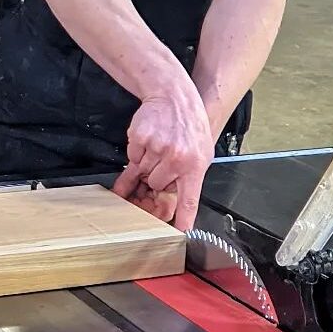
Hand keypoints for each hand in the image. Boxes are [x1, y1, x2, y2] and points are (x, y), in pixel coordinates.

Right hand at [111, 81, 213, 229]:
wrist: (175, 98)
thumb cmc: (189, 127)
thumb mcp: (200, 154)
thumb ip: (188, 178)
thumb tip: (173, 204)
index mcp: (195, 165)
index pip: (188, 200)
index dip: (181, 219)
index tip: (177, 233)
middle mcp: (176, 158)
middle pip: (156, 185)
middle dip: (157, 177)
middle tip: (164, 161)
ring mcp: (157, 147)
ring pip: (142, 172)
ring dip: (147, 163)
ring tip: (159, 146)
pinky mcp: (140, 138)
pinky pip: (132, 157)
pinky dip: (137, 151)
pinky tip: (150, 139)